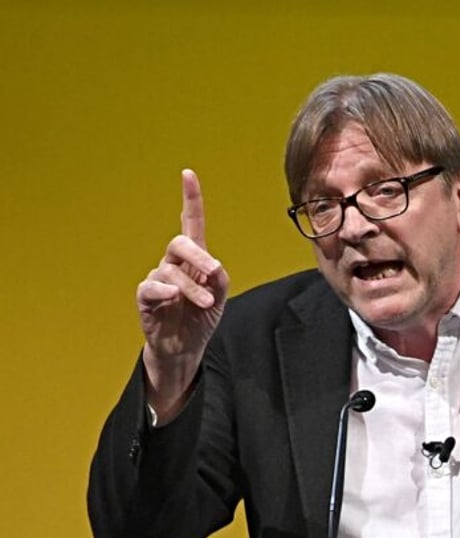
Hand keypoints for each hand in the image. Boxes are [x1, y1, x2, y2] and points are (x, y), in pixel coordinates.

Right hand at [136, 169, 229, 418]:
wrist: (185, 346)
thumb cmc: (201, 317)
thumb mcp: (219, 298)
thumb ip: (219, 280)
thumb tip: (213, 267)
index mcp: (195, 258)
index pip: (191, 223)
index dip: (190, 199)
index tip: (188, 174)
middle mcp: (174, 262)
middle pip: (180, 243)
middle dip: (198, 256)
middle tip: (213, 272)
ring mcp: (159, 278)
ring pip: (172, 272)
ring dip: (192, 289)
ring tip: (205, 305)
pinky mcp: (146, 296)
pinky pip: (152, 287)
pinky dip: (165, 293)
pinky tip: (174, 300)